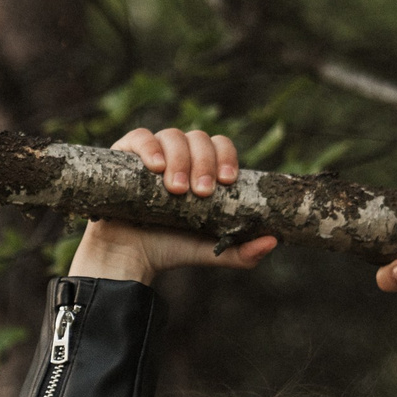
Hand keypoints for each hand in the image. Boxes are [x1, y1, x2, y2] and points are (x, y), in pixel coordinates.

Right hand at [71, 128, 279, 283]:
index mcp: (200, 170)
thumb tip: (274, 240)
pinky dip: (149, 147)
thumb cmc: (167, 250)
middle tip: (199, 193)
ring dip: (179, 159)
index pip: (220, 146)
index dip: (227, 157)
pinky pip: (139, 137)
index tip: (226, 182)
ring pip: (172, 135)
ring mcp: (149, 155)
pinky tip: (155, 168)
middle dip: (203, 163)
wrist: (126, 260)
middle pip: (199, 137)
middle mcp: (177, 157)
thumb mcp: (209, 251)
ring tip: (175, 190)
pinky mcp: (122, 158)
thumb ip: (242, 252)